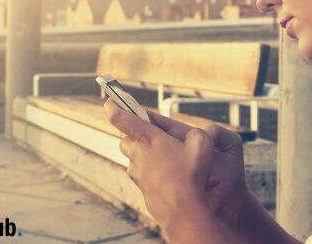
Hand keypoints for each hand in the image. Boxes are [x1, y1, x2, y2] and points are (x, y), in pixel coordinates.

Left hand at [103, 99, 249, 231]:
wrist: (183, 211)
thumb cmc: (192, 175)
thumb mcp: (201, 143)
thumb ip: (194, 133)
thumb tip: (191, 136)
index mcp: (149, 138)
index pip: (122, 118)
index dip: (114, 106)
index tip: (110, 100)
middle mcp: (138, 155)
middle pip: (125, 139)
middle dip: (134, 134)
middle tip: (152, 134)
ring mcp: (138, 174)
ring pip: (133, 159)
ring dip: (143, 155)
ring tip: (165, 157)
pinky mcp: (142, 188)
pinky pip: (142, 175)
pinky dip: (151, 172)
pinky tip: (169, 175)